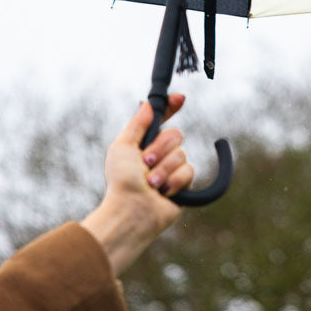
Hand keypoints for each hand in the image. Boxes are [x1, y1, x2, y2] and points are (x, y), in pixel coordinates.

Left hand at [81, 96, 193, 275]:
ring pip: (182, 154)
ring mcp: (171, 169)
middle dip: (160, 149)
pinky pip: (189, 171)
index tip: (180, 98)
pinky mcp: (182, 185)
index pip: (163, 118)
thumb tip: (147, 103)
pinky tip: (163, 192)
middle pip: (175, 134)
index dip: (172, 106)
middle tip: (145, 163)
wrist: (130, 212)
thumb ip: (137, 123)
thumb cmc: (121, 182)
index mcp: (144, 142)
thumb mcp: (122, 147)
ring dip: (164, 169)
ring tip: (151, 184)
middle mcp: (159, 154)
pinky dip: (174, 181)